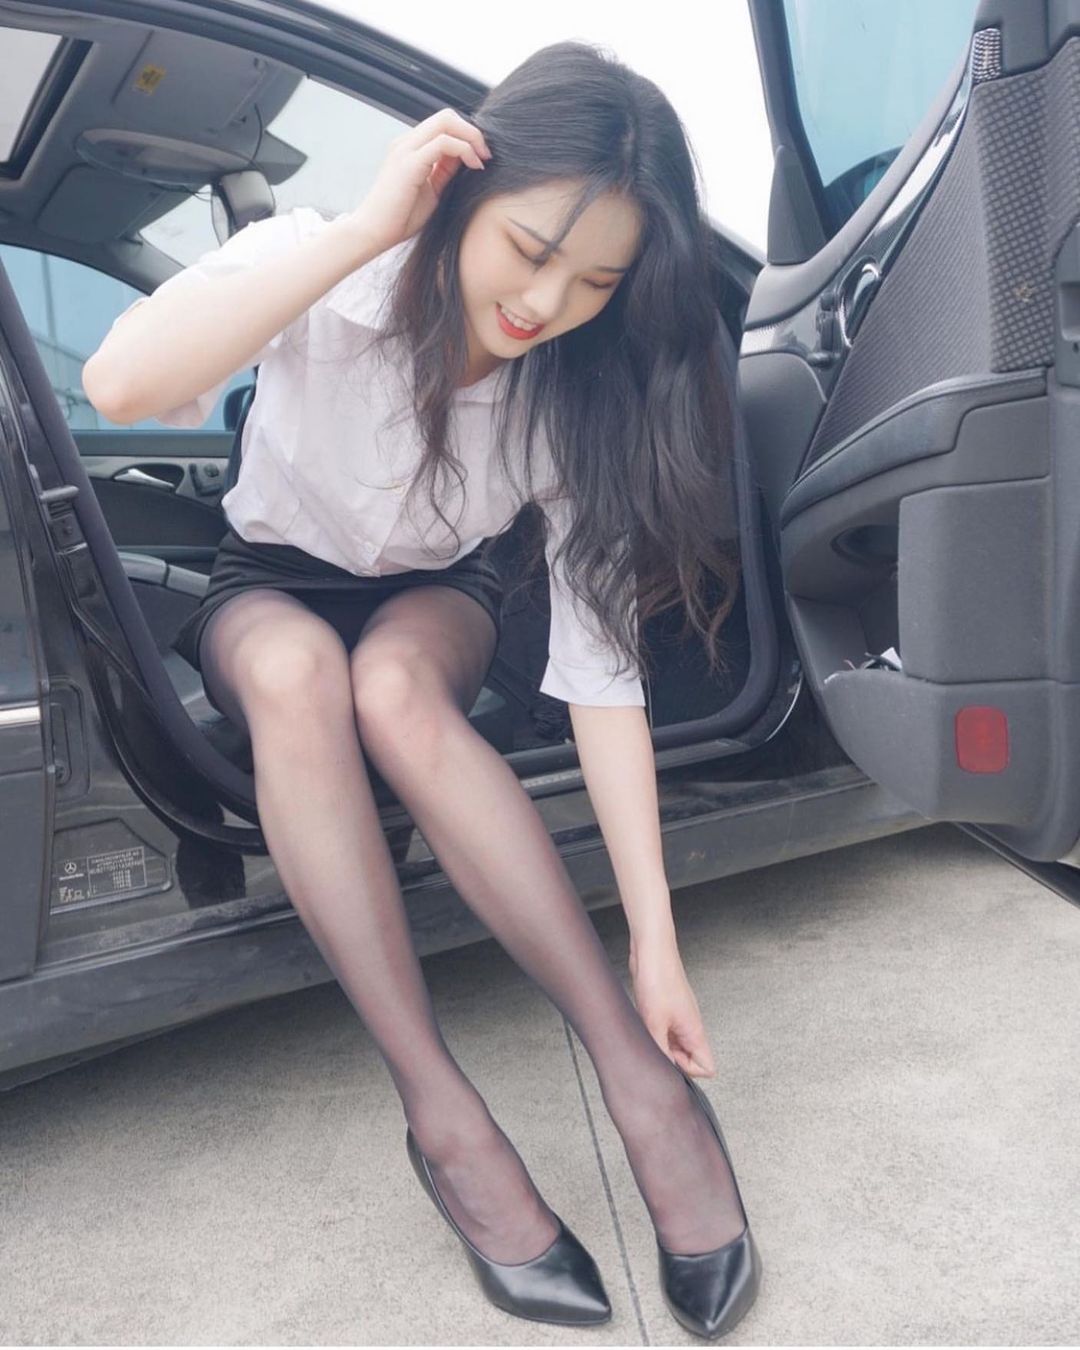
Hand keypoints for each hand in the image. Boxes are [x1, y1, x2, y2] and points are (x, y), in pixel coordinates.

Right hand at [349, 106, 491, 255]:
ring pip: (446, 122)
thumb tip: (467, 157)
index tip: (482, 156)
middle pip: (446, 116)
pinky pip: (444, 143)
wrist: (373, 232)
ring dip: (472, 137)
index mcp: (410, 147)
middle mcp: (406, 142)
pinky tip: (474, 166)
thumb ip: (446, 171)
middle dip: (472, 131)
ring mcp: (406, 149)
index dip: (466, 135)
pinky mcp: (409, 163)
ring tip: (482, 160)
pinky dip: (464, 150)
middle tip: (486, 154)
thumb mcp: (432, 190)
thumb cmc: (400, 218)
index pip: (443, 125)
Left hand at [628, 939, 716, 1077]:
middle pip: (690, 1059)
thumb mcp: (654, 1023)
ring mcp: (678, 1019)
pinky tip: (642, 1026)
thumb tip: (663, 1073)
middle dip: (672, 1062)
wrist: (651, 951)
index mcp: (695, 1032)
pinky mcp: (665, 1011)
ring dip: (661, 1047)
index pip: (707, 1067)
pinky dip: (655, 1035)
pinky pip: (665, 1033)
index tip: (669, 1063)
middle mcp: (690, 1027)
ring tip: (646, 1034)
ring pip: (675, 1047)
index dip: (689, 1072)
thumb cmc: (657, 980)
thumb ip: (661, 1052)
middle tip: (653, 1049)